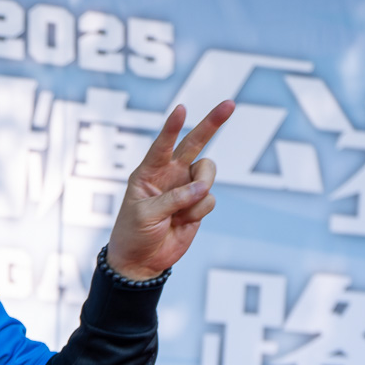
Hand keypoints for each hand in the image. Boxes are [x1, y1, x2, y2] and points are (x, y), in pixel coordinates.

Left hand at [105, 100, 230, 281]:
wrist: (142, 260)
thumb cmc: (134, 233)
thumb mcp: (146, 214)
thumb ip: (174, 198)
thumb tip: (203, 188)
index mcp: (148, 172)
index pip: (162, 145)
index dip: (172, 127)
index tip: (181, 109)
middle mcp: (169, 174)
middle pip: (195, 143)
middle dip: (212, 123)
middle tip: (230, 104)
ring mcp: (186, 188)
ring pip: (208, 173)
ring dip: (200, 189)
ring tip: (182, 210)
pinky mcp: (198, 204)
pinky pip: (210, 198)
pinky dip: (199, 211)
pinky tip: (183, 222)